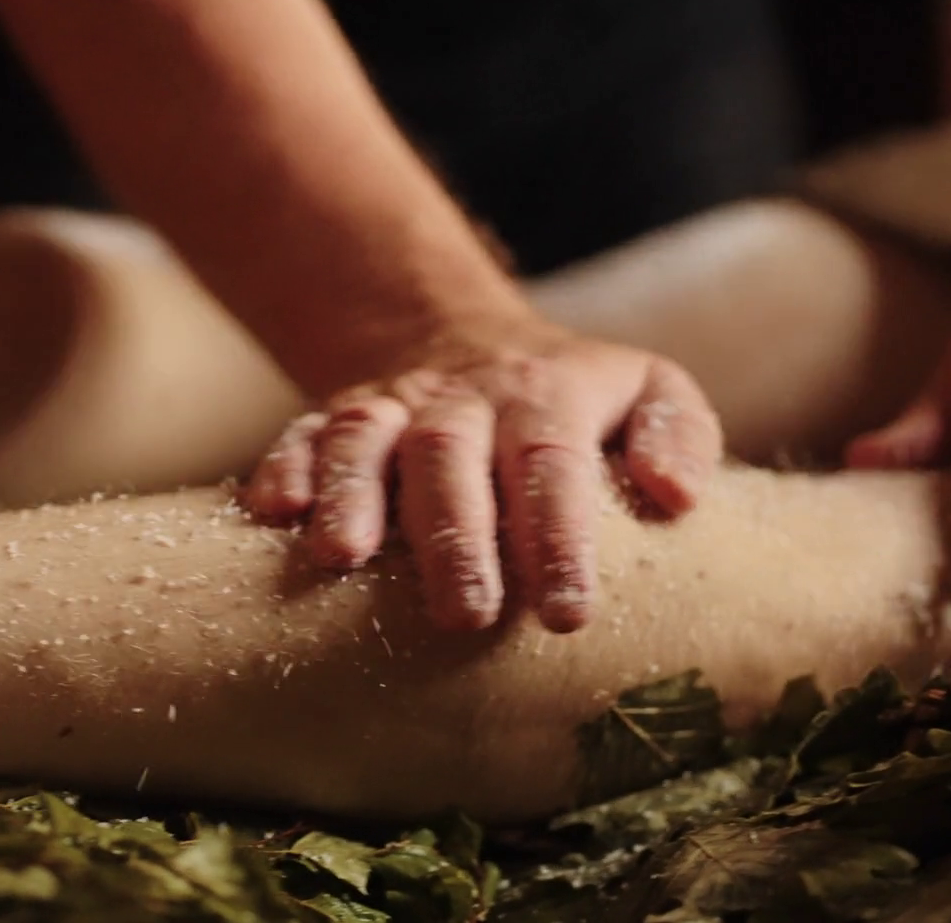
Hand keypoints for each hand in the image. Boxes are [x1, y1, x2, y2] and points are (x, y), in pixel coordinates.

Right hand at [243, 321, 723, 631]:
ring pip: (365, 437)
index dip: (559, 537)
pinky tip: (272, 511)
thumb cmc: (574, 401)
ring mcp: (392, 404)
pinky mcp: (333, 416)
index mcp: (548, 394)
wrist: (463, 336)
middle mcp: (463, 397)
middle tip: (466, 615)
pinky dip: (284, 467)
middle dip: (455, 536)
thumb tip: (675, 495)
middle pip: (451, 453)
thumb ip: (679, 434)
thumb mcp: (650, 391)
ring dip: (351, 494)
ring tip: (339, 557)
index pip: (553, 462)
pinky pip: (302, 432)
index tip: (568, 613)